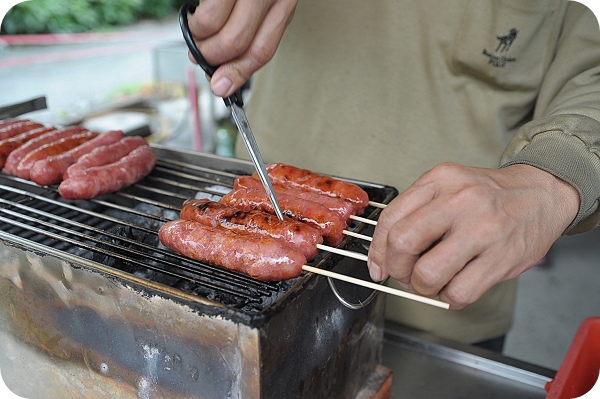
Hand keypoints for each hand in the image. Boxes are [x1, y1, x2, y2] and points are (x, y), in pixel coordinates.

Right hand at [187, 0, 297, 96]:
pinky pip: (208, 15)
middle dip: (214, 59)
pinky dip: (196, 24)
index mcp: (282, 2)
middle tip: (201, 55)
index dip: (240, 72)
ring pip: (223, 35)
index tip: (222, 86)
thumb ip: (247, 28)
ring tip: (196, 32)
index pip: (264, 49)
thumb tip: (220, 66)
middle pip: (241, 45)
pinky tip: (194, 15)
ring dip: (201, 42)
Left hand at [367, 163, 578, 308]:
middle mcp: (460, 201)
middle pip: (403, 245)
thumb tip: (380, 259)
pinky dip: (449, 297)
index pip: (391, 219)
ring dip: (422, 288)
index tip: (379, 266)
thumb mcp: (446, 187)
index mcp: (440, 180)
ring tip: (432, 281)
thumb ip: (412, 214)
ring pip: (428, 275)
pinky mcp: (501, 259)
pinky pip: (458, 293)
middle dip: (397, 269)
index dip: (377, 250)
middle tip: (406, 274)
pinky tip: (455, 285)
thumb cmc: (487, 196)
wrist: (541, 194)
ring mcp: (483, 230)